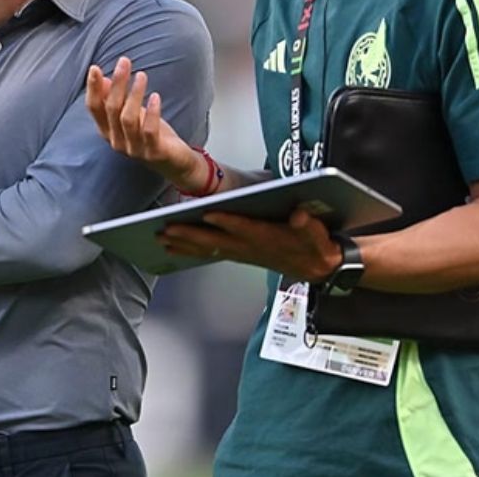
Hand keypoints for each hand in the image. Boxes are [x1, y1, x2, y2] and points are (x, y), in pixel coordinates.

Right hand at [85, 56, 200, 187]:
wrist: (175, 162)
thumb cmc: (152, 136)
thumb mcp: (133, 114)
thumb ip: (117, 100)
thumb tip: (105, 79)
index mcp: (108, 131)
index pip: (94, 108)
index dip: (93, 88)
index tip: (95, 68)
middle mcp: (117, 141)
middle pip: (111, 109)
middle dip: (117, 84)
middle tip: (124, 62)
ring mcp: (134, 149)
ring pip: (128, 119)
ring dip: (134, 94)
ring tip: (141, 75)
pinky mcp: (153, 152)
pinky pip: (149, 131)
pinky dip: (152, 112)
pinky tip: (155, 96)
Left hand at [158, 208, 341, 280]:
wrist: (317, 267)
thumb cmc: (314, 243)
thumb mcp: (318, 232)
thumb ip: (309, 224)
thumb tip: (300, 214)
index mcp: (269, 237)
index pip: (244, 227)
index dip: (226, 221)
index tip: (208, 212)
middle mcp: (250, 246)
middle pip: (216, 240)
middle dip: (190, 234)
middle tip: (167, 229)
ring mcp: (242, 252)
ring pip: (208, 248)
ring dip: (184, 244)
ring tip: (161, 238)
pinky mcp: (238, 254)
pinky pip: (210, 253)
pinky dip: (190, 250)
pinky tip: (173, 248)